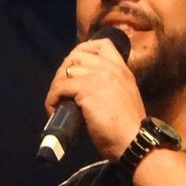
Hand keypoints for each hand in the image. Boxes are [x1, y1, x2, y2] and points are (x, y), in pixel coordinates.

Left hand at [45, 38, 145, 160]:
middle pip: (77, 55)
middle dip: (64, 70)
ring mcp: (98, 77)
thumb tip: (88, 91)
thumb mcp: (125, 98)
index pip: (102, 44)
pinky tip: (53, 109)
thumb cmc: (129, 128)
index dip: (84, 50)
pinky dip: (52, 99)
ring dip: (57, 86)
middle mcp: (110, 68)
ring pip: (65, 70)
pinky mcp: (86, 89)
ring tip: (57, 102)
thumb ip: (111, 87)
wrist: (133, 140)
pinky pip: (59, 87)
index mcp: (122, 70)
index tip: (76, 66)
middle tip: (62, 89)